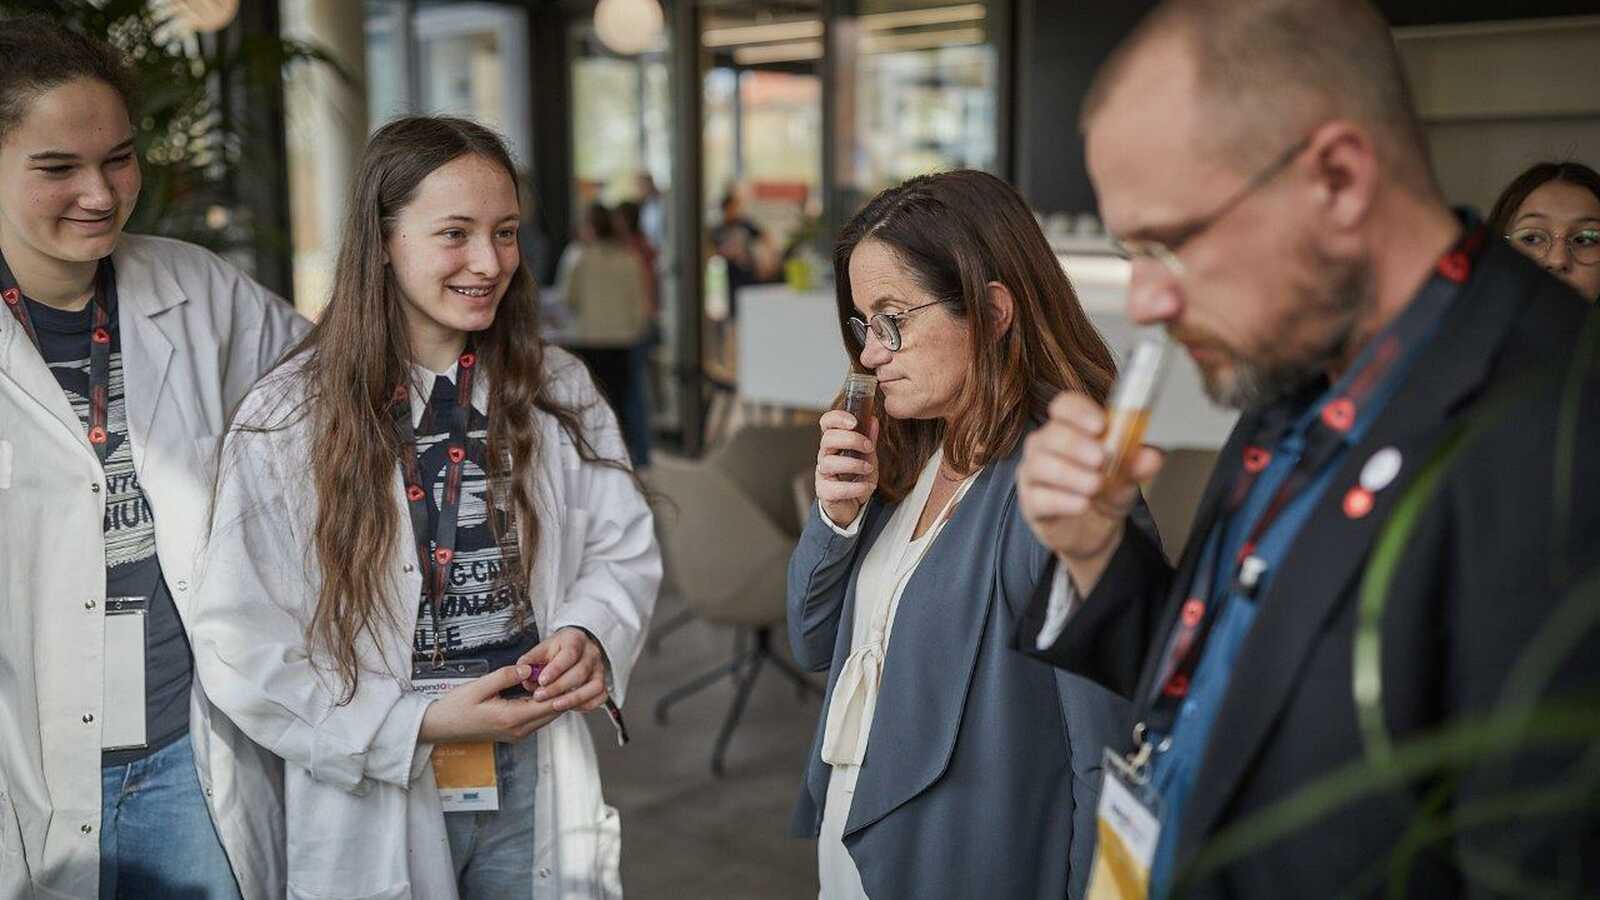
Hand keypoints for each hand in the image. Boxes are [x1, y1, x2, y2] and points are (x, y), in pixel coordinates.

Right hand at [418, 664, 561, 743]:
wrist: (440, 727)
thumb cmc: (456, 706)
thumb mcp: (479, 686)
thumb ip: (506, 676)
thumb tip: (529, 669)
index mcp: (511, 718)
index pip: (549, 705)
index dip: (562, 689)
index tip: (572, 672)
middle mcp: (518, 730)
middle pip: (552, 712)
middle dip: (561, 694)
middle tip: (570, 672)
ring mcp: (516, 734)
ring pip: (546, 717)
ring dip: (553, 699)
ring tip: (559, 678)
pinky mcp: (513, 733)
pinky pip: (536, 720)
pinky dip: (543, 705)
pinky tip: (542, 690)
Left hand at [519, 627, 609, 712]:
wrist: (574, 648)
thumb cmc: (557, 650)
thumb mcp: (542, 649)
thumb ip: (531, 660)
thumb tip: (523, 673)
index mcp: (575, 640)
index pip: (570, 654)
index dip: (556, 669)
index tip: (541, 680)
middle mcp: (591, 654)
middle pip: (580, 672)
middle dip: (559, 687)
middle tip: (540, 696)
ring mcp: (599, 669)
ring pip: (595, 686)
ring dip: (574, 698)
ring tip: (555, 705)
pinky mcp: (602, 683)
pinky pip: (601, 696)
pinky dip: (587, 704)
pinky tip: (571, 707)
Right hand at [815, 410, 878, 526]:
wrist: (851, 505)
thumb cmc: (856, 477)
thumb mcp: (867, 456)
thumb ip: (869, 439)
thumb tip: (873, 420)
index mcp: (834, 442)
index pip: (826, 423)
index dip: (838, 418)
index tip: (854, 422)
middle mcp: (825, 456)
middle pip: (827, 439)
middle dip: (851, 440)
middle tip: (868, 447)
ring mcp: (823, 474)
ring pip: (830, 463)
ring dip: (854, 464)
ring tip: (868, 468)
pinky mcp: (825, 492)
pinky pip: (837, 488)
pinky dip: (855, 487)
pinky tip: (866, 487)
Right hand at [1017, 391, 1163, 592]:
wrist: (1094, 529)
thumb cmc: (1105, 490)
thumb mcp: (1128, 475)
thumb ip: (1139, 464)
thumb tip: (1151, 456)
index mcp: (1070, 427)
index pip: (1065, 406)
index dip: (1079, 412)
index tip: (1100, 425)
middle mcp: (1046, 445)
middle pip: (1051, 434)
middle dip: (1076, 445)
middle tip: (1101, 459)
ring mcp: (1034, 473)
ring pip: (1040, 465)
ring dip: (1070, 474)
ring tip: (1095, 485)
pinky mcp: (1031, 502)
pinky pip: (1039, 497)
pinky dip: (1063, 500)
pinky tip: (1082, 504)